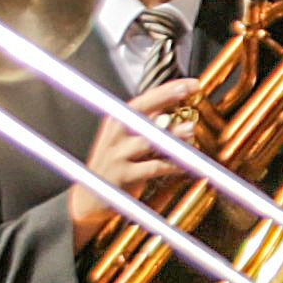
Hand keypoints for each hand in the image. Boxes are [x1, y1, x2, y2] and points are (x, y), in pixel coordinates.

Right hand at [74, 70, 200, 241]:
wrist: (90, 198)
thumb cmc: (113, 166)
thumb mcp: (127, 141)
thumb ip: (147, 126)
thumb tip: (174, 112)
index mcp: (117, 121)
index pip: (144, 99)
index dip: (168, 89)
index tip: (192, 83)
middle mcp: (116, 133)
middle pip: (142, 110)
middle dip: (167, 97)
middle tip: (189, 92)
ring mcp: (118, 154)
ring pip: (149, 139)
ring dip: (173, 134)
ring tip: (191, 129)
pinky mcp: (124, 175)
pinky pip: (153, 167)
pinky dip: (172, 165)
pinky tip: (186, 164)